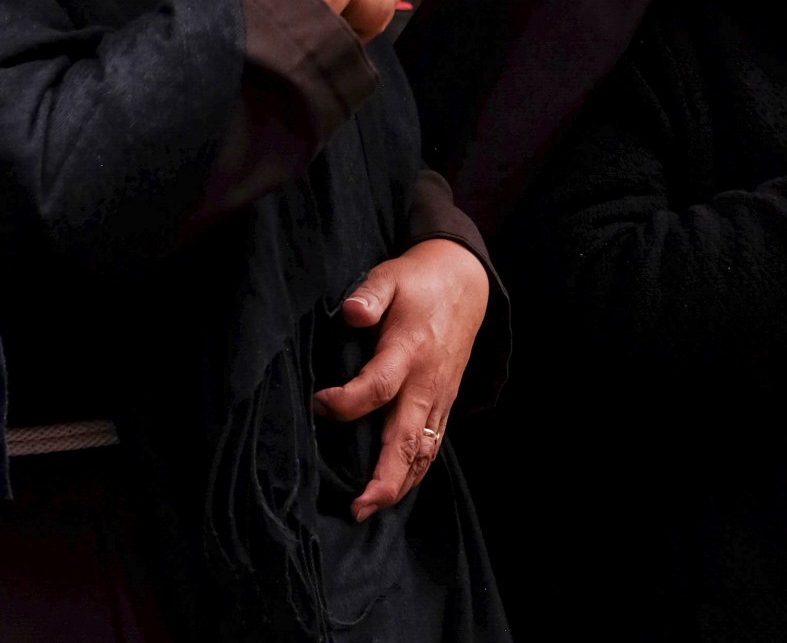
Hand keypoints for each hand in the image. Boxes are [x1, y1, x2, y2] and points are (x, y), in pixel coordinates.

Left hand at [311, 239, 489, 522]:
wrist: (466, 285)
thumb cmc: (418, 283)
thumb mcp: (390, 276)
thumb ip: (369, 294)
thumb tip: (353, 313)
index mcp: (410, 349)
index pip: (380, 386)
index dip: (348, 401)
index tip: (320, 403)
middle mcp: (427, 382)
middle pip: (407, 438)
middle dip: (384, 477)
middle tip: (357, 507)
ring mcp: (439, 397)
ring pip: (423, 451)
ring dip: (398, 485)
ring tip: (368, 510)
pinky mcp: (443, 404)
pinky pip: (432, 447)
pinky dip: (414, 474)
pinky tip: (393, 493)